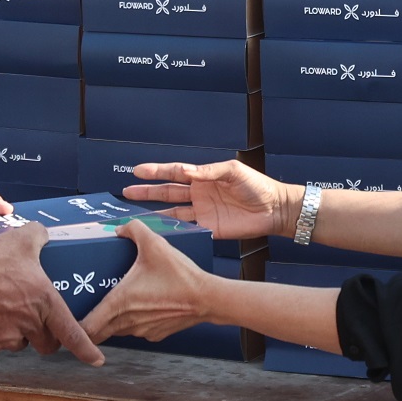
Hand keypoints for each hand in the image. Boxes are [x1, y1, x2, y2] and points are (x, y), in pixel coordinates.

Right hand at [0, 223, 102, 363]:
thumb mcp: (16, 240)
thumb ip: (37, 235)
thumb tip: (44, 233)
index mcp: (44, 303)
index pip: (72, 333)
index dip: (86, 349)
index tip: (96, 360)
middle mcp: (29, 325)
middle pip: (47, 342)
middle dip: (47, 336)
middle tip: (38, 320)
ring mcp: (7, 339)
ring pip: (21, 342)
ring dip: (19, 332)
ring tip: (4, 309)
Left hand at [80, 219, 222, 343]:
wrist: (208, 298)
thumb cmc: (181, 275)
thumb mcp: (155, 243)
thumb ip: (133, 229)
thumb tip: (120, 228)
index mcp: (120, 303)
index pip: (86, 328)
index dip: (73, 326)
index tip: (69, 317)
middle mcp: (127, 322)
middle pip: (99, 332)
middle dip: (91, 322)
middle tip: (88, 306)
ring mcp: (142, 332)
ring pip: (118, 330)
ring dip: (114, 321)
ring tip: (117, 301)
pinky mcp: (156, 335)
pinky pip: (137, 330)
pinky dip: (135, 321)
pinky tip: (143, 304)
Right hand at [123, 160, 296, 239]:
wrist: (275, 208)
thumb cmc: (257, 185)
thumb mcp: (233, 171)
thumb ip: (209, 171)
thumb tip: (187, 171)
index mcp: (204, 176)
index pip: (175, 172)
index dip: (157, 171)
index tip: (138, 170)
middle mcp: (199, 193)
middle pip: (168, 192)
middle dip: (147, 191)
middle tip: (127, 191)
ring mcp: (202, 212)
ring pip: (172, 211)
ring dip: (154, 211)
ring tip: (134, 211)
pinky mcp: (208, 228)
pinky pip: (186, 228)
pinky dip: (172, 229)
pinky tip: (158, 230)